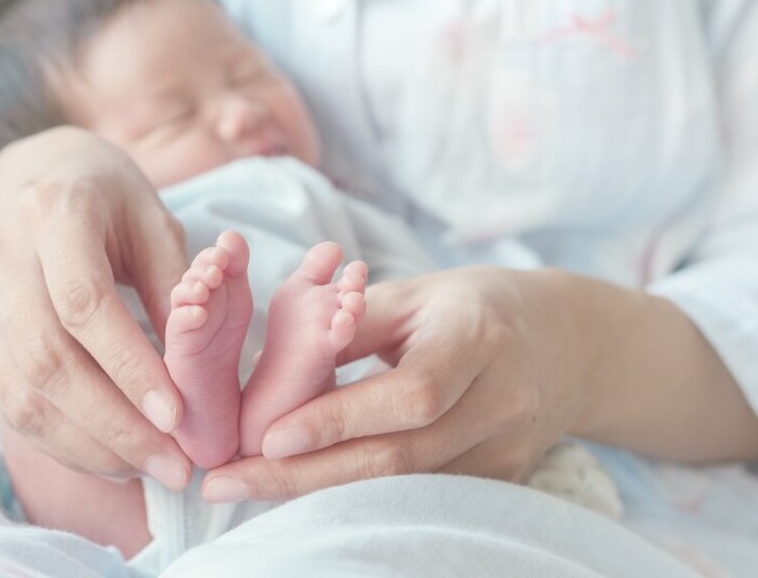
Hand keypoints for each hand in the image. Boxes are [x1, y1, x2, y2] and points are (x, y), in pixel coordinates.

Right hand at [0, 127, 191, 487]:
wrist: (26, 179)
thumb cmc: (108, 199)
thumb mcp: (154, 221)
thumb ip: (174, 286)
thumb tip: (193, 376)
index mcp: (53, 212)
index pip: (84, 304)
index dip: (129, 367)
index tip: (177, 416)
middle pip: (46, 361)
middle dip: (115, 426)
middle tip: (175, 466)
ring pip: (20, 395)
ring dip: (89, 447)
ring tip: (149, 469)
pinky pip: (7, 402)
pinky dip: (61, 440)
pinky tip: (109, 456)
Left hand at [201, 266, 588, 501]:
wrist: (562, 344)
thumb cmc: (473, 306)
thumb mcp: (416, 294)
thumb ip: (351, 324)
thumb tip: (275, 368)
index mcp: (479, 339)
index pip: (411, 394)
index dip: (339, 420)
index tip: (266, 438)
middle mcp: (502, 404)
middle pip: (401, 458)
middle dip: (306, 476)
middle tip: (227, 482)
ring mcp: (506, 452)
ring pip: (403, 489)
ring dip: (320, 492)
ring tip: (248, 488)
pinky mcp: (499, 481)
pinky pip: (417, 496)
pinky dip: (356, 495)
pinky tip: (303, 490)